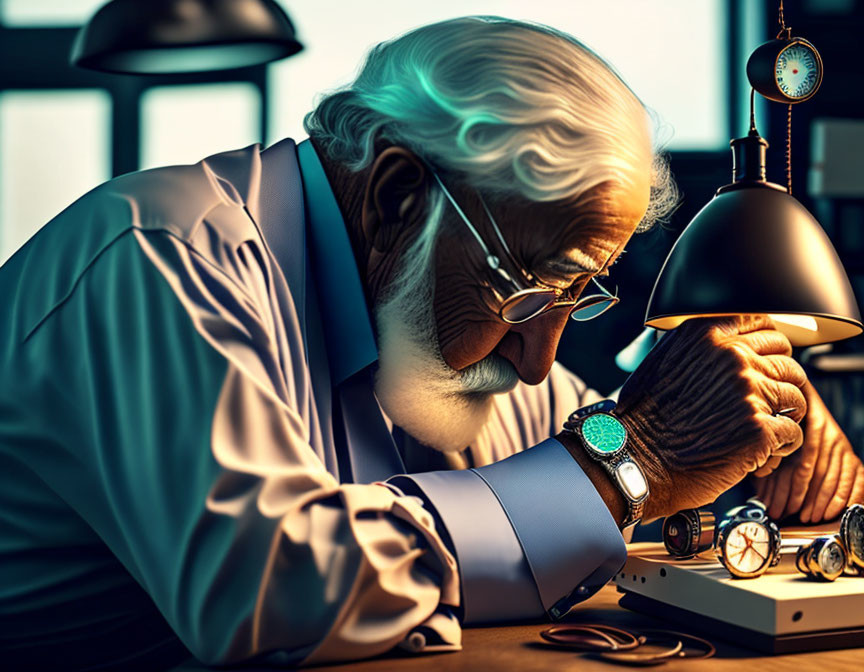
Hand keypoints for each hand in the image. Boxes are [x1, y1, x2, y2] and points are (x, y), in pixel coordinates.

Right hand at [613, 315, 806, 520]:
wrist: (635, 462)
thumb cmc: (643, 420)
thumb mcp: (662, 363)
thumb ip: (701, 348)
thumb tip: (731, 344)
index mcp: (706, 334)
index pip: (763, 324)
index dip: (769, 347)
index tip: (765, 362)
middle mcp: (730, 356)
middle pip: (786, 360)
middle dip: (779, 383)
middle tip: (765, 403)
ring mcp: (748, 392)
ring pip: (796, 396)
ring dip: (783, 415)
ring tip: (760, 431)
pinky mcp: (759, 429)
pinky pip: (792, 433)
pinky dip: (780, 447)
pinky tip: (757, 452)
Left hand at [753, 380, 863, 521]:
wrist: (802, 394)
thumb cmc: (782, 415)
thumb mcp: (773, 429)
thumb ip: (770, 451)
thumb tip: (759, 482)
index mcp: (809, 428)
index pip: (805, 466)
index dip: (800, 490)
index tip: (794, 508)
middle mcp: (829, 436)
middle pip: (824, 474)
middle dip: (815, 501)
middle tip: (805, 518)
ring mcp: (841, 444)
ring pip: (841, 477)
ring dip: (831, 501)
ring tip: (819, 517)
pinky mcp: (849, 451)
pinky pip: (858, 475)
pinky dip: (852, 494)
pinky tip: (844, 508)